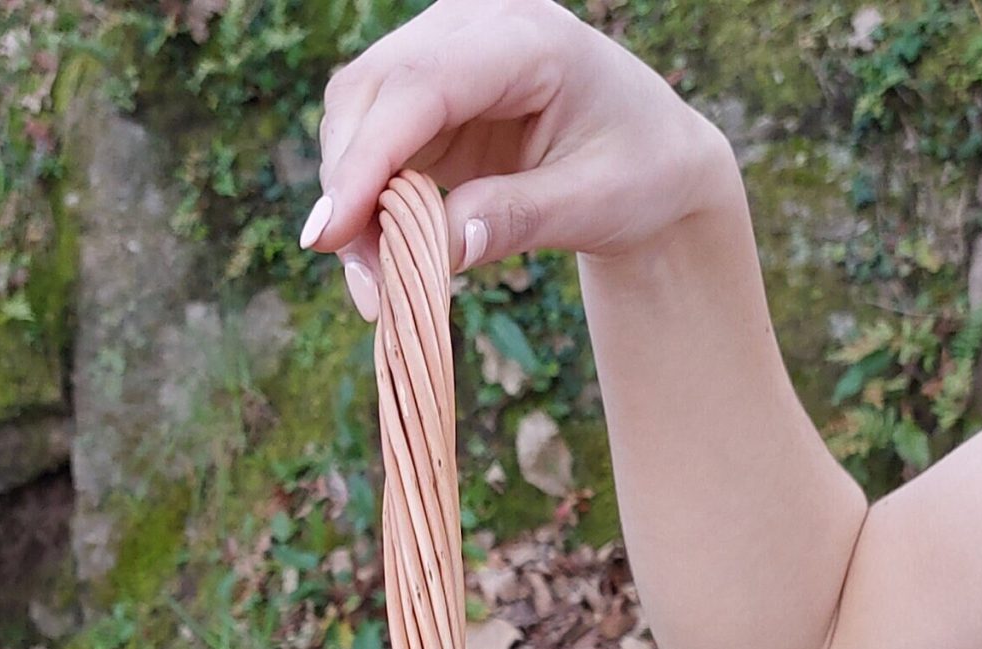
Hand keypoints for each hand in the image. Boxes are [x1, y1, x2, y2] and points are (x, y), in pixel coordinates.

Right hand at [303, 0, 736, 315]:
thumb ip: (519, 218)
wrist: (651, 157)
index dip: (367, 159)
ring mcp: (440, 55)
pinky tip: (383, 258)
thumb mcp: (595, 202)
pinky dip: (363, 202)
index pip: (420, 87)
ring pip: (355, 117)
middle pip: (370, 94)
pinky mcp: (425, 96)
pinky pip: (369, 142)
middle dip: (348, 190)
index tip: (330, 232)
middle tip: (366, 288)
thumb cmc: (637, 171)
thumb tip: (440, 248)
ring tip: (378, 286)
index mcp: (525, 38)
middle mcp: (470, 27)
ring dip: (349, 202)